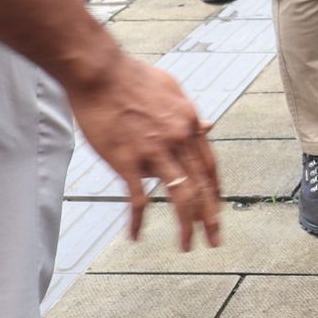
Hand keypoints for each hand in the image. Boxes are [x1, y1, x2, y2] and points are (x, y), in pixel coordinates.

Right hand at [65, 50, 222, 250]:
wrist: (100, 71)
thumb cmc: (132, 77)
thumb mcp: (171, 89)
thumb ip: (189, 112)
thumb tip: (209, 128)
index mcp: (189, 122)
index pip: (210, 165)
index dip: (215, 190)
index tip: (217, 208)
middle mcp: (178, 139)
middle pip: (202, 185)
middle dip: (211, 217)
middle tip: (216, 240)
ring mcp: (154, 151)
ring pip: (180, 197)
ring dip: (186, 226)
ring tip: (187, 246)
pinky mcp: (127, 160)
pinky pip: (138, 198)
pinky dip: (137, 220)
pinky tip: (135, 236)